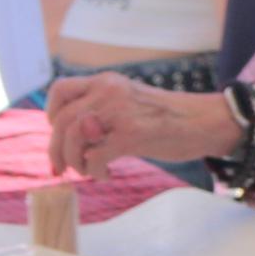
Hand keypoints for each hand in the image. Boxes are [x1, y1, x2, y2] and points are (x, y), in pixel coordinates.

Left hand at [45, 74, 246, 175]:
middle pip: (62, 120)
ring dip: (73, 161)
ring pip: (73, 137)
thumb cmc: (168, 117)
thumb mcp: (129, 102)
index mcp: (106, 81)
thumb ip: (102, 111)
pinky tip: (106, 174)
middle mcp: (109, 91)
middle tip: (60, 168)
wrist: (204, 121)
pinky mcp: (131, 134)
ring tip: (88, 171)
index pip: (60, 90)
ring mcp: (119, 112)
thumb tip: (74, 136)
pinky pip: (94, 156)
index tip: (58, 135)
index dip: (51, 115)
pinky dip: (94, 171)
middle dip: (56, 149)